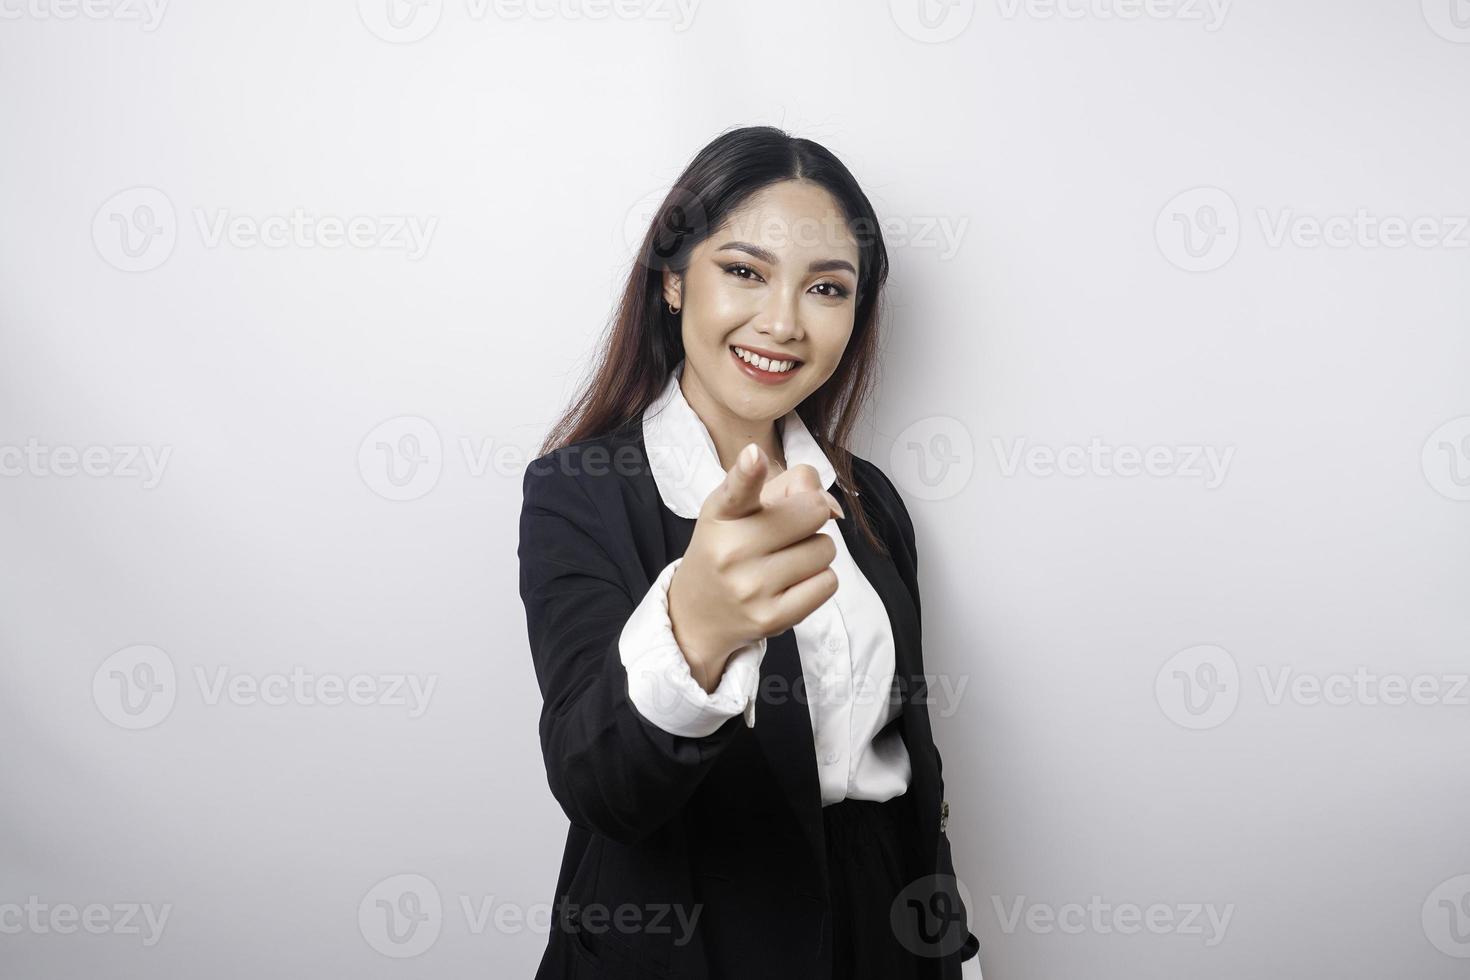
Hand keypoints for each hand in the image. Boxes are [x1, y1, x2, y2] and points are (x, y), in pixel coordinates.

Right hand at [667, 443, 844, 692]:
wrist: (698, 612)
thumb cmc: (730, 547)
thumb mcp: (742, 508)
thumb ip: (792, 487)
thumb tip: (833, 509)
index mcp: (722, 514)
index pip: (737, 490)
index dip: (748, 471)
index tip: (754, 457)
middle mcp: (731, 550)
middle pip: (812, 512)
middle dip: (811, 518)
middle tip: (786, 533)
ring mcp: (750, 587)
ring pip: (825, 549)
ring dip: (816, 551)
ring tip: (786, 560)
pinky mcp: (771, 618)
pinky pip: (828, 583)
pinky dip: (820, 579)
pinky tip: (794, 583)